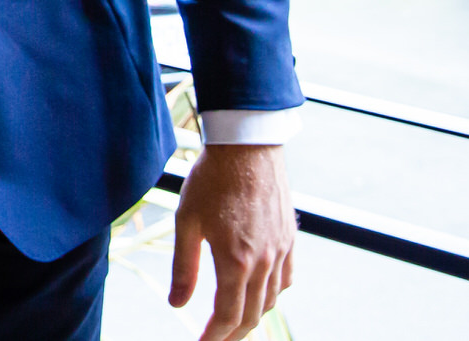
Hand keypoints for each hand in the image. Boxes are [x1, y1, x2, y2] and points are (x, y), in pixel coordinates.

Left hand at [169, 144, 295, 340]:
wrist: (247, 147)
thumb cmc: (211, 181)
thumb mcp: (186, 222)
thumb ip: (184, 267)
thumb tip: (177, 304)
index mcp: (236, 261)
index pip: (228, 315)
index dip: (215, 336)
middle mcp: (264, 262)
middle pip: (252, 315)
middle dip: (233, 334)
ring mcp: (282, 252)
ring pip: (272, 300)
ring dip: (252, 316)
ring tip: (233, 323)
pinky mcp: (290, 240)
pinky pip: (286, 280)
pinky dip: (272, 295)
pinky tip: (258, 294)